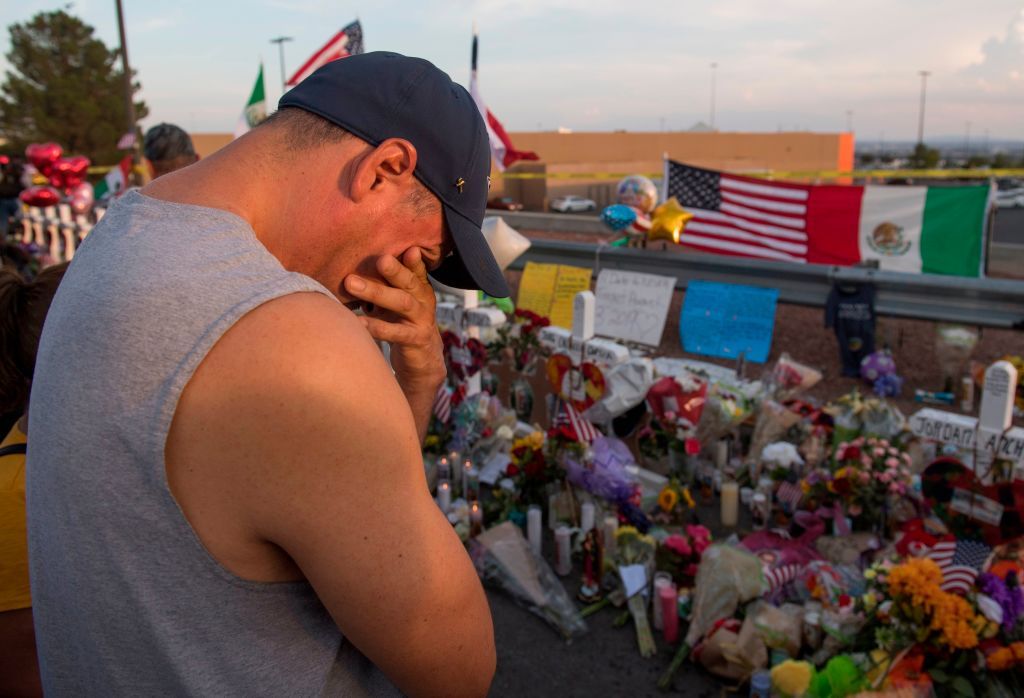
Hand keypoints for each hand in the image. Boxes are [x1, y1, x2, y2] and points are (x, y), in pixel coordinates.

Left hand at [342, 249, 445, 395]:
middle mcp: (423, 301)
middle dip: (393, 270)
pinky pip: (395, 333)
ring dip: (376, 292)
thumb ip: (385, 284)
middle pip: (408, 282)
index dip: (412, 260)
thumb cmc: (402, 325)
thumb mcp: (396, 302)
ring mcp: (421, 321)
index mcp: (419, 289)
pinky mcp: (415, 341)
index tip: (407, 248)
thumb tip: (353, 264)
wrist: (422, 362)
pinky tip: (357, 322)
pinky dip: (376, 327)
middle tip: (378, 260)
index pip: (415, 270)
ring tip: (351, 283)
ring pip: (401, 303)